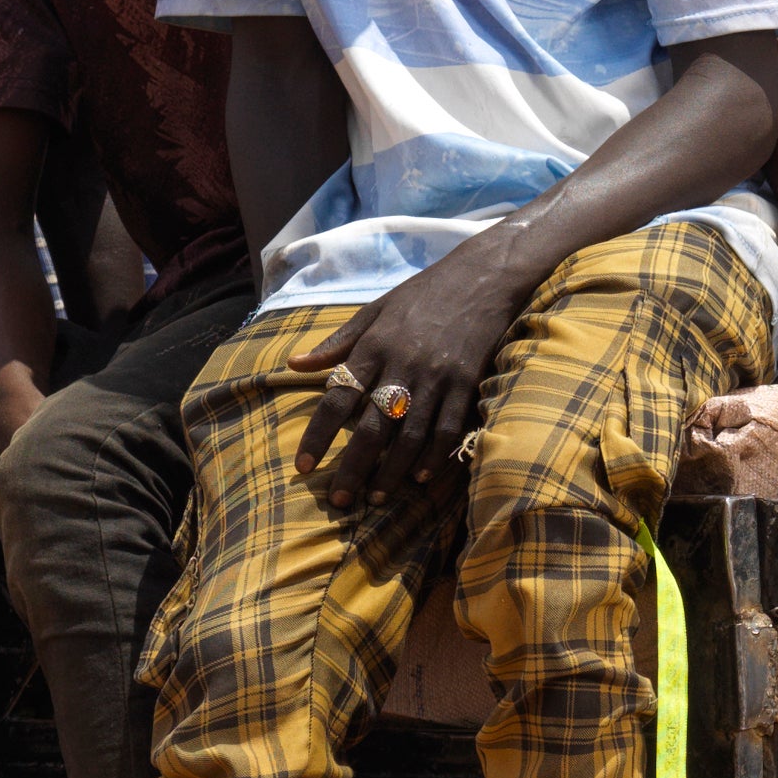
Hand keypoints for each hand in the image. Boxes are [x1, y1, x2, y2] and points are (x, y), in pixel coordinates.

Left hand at [296, 247, 537, 528]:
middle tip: (338, 500)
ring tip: (375, 497)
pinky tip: (421, 478)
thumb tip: (295, 364)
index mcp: (374, 346)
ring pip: (409, 436)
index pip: (338, 398)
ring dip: (391, 472)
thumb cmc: (423, 294)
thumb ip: (337, 342)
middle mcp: (403, 365)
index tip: (304, 467)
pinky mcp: (467, 384)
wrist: (483, 277)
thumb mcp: (375, 310)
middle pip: (371, 428)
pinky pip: (447, 429)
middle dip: (352, 468)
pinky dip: (433, 457)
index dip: (318, 436)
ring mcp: (438, 377)